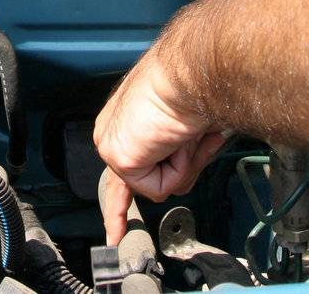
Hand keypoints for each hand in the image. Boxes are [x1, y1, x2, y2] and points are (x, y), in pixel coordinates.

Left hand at [93, 51, 227, 244]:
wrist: (192, 71)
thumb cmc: (195, 84)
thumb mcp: (186, 126)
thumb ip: (180, 150)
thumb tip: (195, 156)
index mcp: (125, 120)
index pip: (119, 171)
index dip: (117, 206)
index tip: (112, 236)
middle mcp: (112, 133)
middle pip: (148, 182)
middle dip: (181, 167)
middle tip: (189, 132)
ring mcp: (112, 147)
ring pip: (158, 185)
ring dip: (184, 164)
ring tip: (184, 131)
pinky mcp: (119, 158)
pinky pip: (157, 187)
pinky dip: (177, 167)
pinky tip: (173, 139)